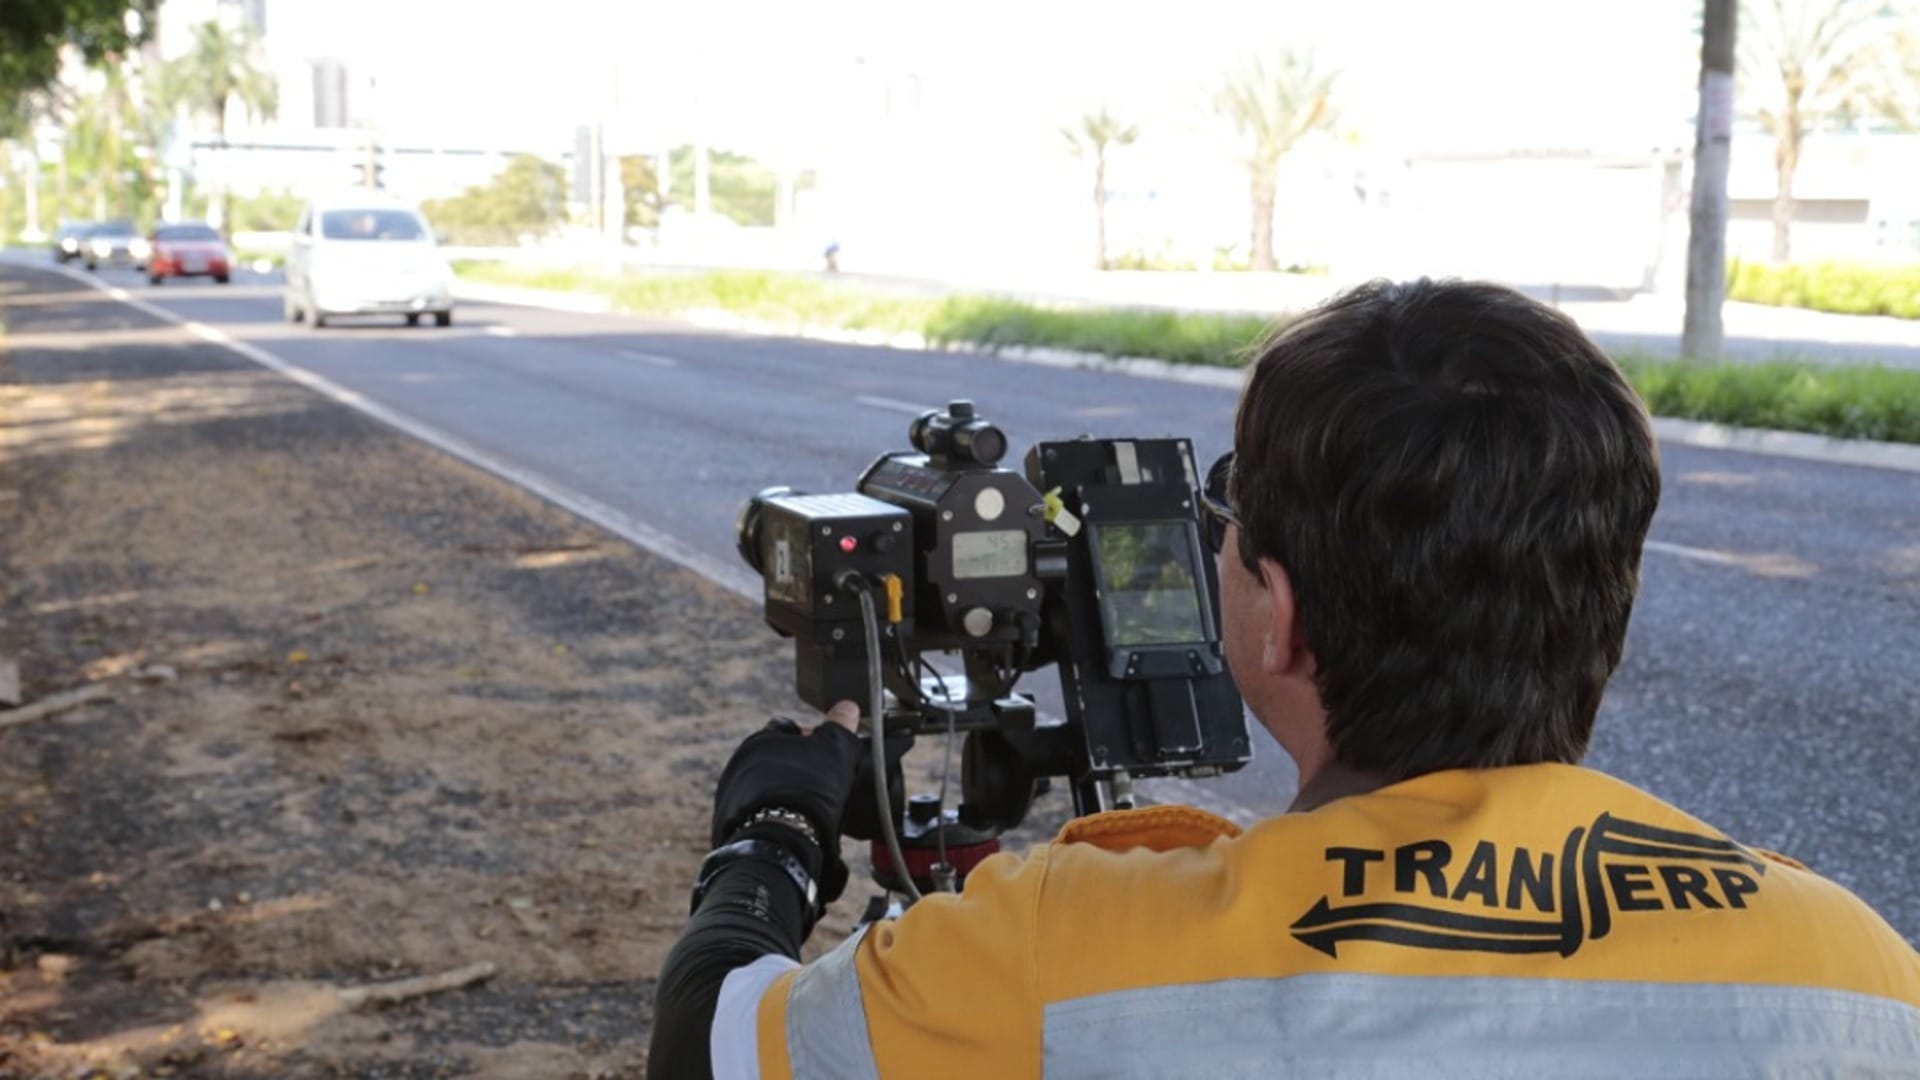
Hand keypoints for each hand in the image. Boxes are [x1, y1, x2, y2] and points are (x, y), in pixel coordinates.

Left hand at [711, 701, 863, 902]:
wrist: (781, 841)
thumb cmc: (810, 789)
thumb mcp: (835, 749)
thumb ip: (841, 725)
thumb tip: (847, 707)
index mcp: (761, 739)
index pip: (790, 729)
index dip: (814, 740)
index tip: (830, 756)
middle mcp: (739, 763)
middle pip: (778, 759)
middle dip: (799, 767)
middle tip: (822, 784)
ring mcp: (730, 794)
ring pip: (768, 786)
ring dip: (785, 792)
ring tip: (809, 809)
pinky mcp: (729, 822)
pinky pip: (759, 811)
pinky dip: (774, 814)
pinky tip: (792, 824)